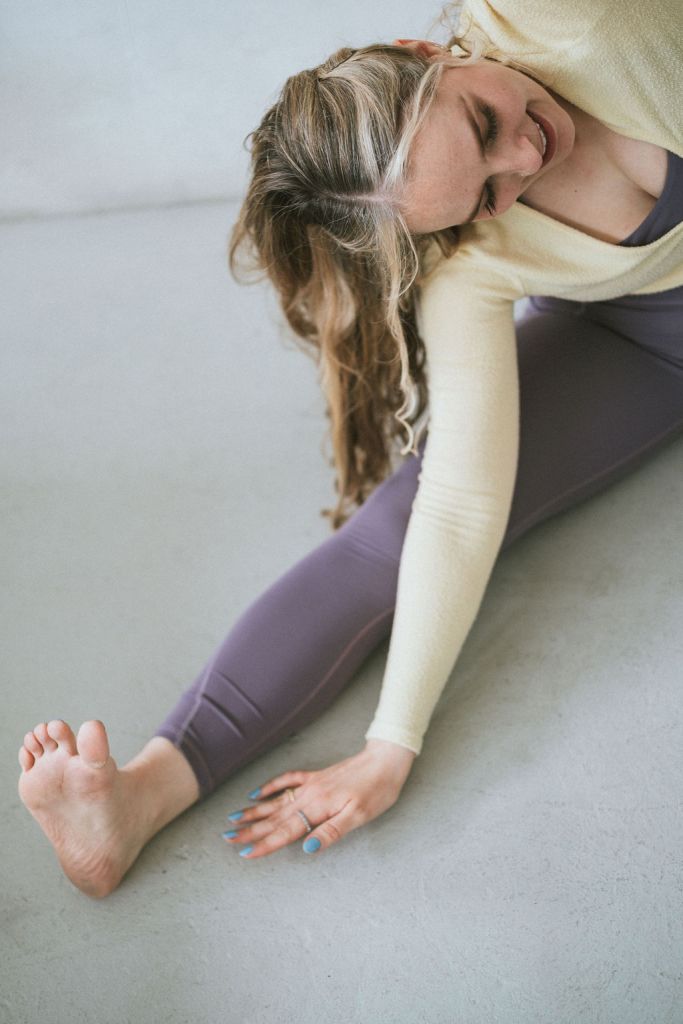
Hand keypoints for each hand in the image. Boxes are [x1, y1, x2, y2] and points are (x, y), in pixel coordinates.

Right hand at [222, 740, 416, 859]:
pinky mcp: (316, 777)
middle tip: (227, 838)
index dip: (266, 844)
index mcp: (318, 808)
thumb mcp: (359, 816)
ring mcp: (311, 785)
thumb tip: (308, 848)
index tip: (245, 853)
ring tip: (234, 819)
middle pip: (275, 817)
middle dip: (250, 830)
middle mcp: (309, 796)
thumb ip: (332, 832)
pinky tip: (257, 794)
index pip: (287, 831)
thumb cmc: (377, 791)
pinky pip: (287, 781)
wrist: (386, 760)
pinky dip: (270, 787)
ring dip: (255, 812)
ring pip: (276, 801)